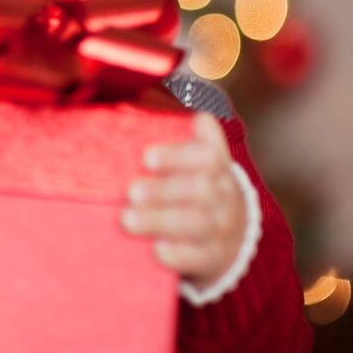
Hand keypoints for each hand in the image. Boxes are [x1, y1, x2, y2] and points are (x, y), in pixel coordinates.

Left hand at [121, 112, 246, 290]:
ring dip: (160, 221)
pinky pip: (201, 257)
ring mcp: (221, 227)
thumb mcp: (183, 153)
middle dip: (163, 190)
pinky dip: (179, 255)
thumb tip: (138, 95)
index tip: (146, 157)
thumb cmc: (187, 181)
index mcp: (215, 164)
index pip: (209, 154)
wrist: (226, 233)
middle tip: (130, 191)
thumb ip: (165, 124)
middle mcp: (223, 194)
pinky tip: (156, 250)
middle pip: (201, 190)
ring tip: (127, 219)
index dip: (179, 154)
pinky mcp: (213, 257)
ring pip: (198, 224)